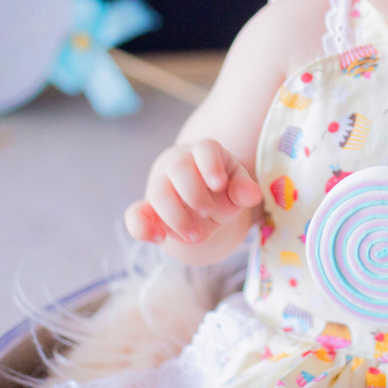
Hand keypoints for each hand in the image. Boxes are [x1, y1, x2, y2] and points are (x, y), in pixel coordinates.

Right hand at [124, 138, 261, 245]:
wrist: (200, 202)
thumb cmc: (222, 190)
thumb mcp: (237, 189)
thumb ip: (243, 191)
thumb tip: (253, 194)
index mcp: (206, 153)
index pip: (205, 149)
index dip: (210, 165)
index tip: (219, 184)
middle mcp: (180, 163)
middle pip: (179, 169)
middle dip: (194, 195)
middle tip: (208, 214)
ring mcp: (160, 185)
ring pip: (158, 193)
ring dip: (176, 218)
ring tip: (195, 236)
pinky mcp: (147, 209)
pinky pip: (135, 215)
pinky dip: (142, 228)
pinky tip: (159, 239)